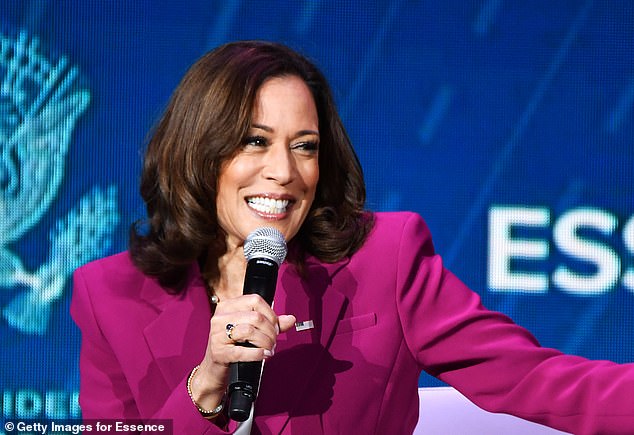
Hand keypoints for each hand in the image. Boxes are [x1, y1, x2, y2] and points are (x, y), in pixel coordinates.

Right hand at [189, 294, 295, 409]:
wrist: (214, 368)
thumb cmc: (232, 346)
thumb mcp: (250, 330)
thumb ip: (270, 323)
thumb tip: (291, 319)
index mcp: (227, 306)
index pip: (255, 300)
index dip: (270, 314)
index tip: (275, 326)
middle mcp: (220, 318)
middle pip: (255, 317)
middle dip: (270, 331)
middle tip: (273, 341)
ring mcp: (217, 335)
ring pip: (250, 331)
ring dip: (266, 342)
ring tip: (269, 349)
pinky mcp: (218, 352)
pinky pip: (243, 351)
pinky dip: (258, 354)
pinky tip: (264, 355)